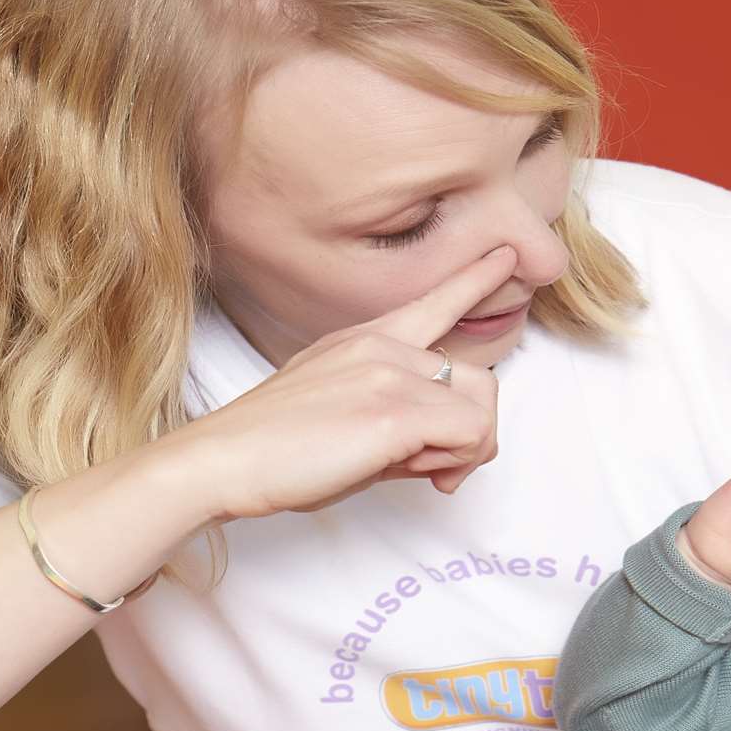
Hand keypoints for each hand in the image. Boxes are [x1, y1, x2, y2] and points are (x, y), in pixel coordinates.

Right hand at [165, 247, 515, 520]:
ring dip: (463, 451)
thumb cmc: (274, 450)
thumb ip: (399, 424)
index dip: (476, 280)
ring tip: (419, 471)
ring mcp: (390, 374)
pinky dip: (454, 462)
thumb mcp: (344, 424)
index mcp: (366, 341)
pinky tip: (416, 474)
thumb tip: (444, 450)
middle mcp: (384, 347)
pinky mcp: (393, 413)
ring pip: (482, 411)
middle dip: (471, 435)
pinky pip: (471, 435)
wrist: (221, 461)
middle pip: (481, 381)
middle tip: (430, 468)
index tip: (508, 257)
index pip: (434, 303)